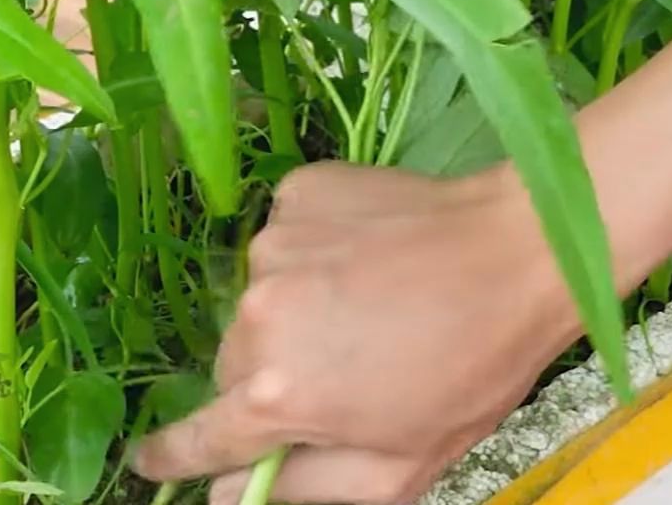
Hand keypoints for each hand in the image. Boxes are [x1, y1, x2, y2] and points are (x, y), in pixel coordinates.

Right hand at [131, 162, 578, 503]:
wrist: (521, 249)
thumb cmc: (472, 369)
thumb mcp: (401, 465)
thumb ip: (306, 488)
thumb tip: (228, 496)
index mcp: (278, 395)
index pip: (200, 440)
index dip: (172, 456)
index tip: (150, 460)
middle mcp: (258, 317)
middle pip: (234, 368)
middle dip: (271, 379)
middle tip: (342, 372)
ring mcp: (272, 248)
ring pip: (260, 302)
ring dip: (296, 313)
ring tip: (370, 307)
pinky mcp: (295, 196)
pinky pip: (285, 243)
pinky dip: (315, 256)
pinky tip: (370, 259)